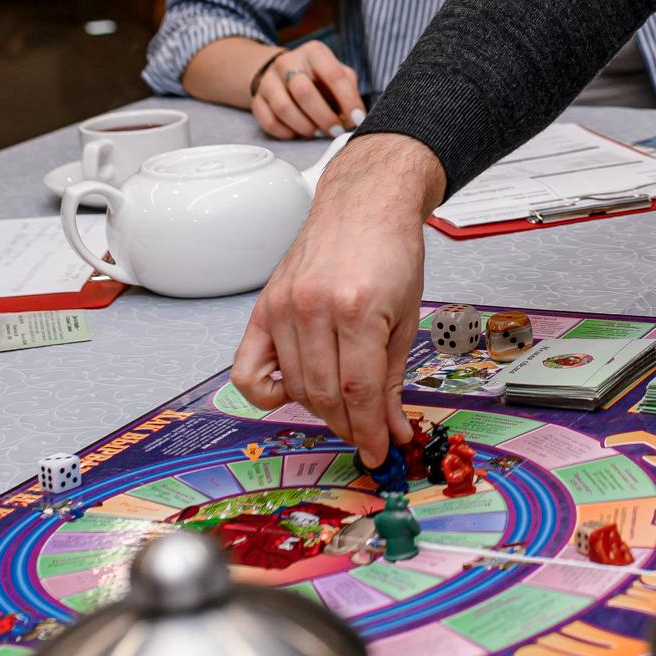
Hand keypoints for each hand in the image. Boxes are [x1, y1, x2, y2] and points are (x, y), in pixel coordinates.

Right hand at [231, 134, 443, 463]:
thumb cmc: (391, 251)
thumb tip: (392, 430)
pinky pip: (248, 370)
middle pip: (323, 395)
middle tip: (365, 432)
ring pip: (292, 387)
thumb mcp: (406, 316)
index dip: (369, 431)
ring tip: (341, 404)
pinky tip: (292, 389)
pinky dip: (266, 392)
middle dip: (347, 424)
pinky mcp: (264, 307)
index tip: (379, 451)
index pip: (357, 392)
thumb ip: (393, 379)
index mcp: (358, 309)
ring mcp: (284, 307)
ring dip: (318, 409)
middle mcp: (314, 308)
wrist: (363, 204)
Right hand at [253, 40, 363, 138]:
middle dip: (324, 117)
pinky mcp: (257, 99)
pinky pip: (269, 121)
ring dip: (304, 127)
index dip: (348, 100)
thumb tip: (356, 117)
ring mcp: (268, 80)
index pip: (334, 75)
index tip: (357, 119)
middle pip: (304, 92)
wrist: (282, 72)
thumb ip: (348, 89)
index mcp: (314, 52)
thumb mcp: (336, 72)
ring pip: (283, 108)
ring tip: (316, 132)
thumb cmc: (317, 76)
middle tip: (335, 131)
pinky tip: (297, 132)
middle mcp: (288, 62)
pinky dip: (286, 132)